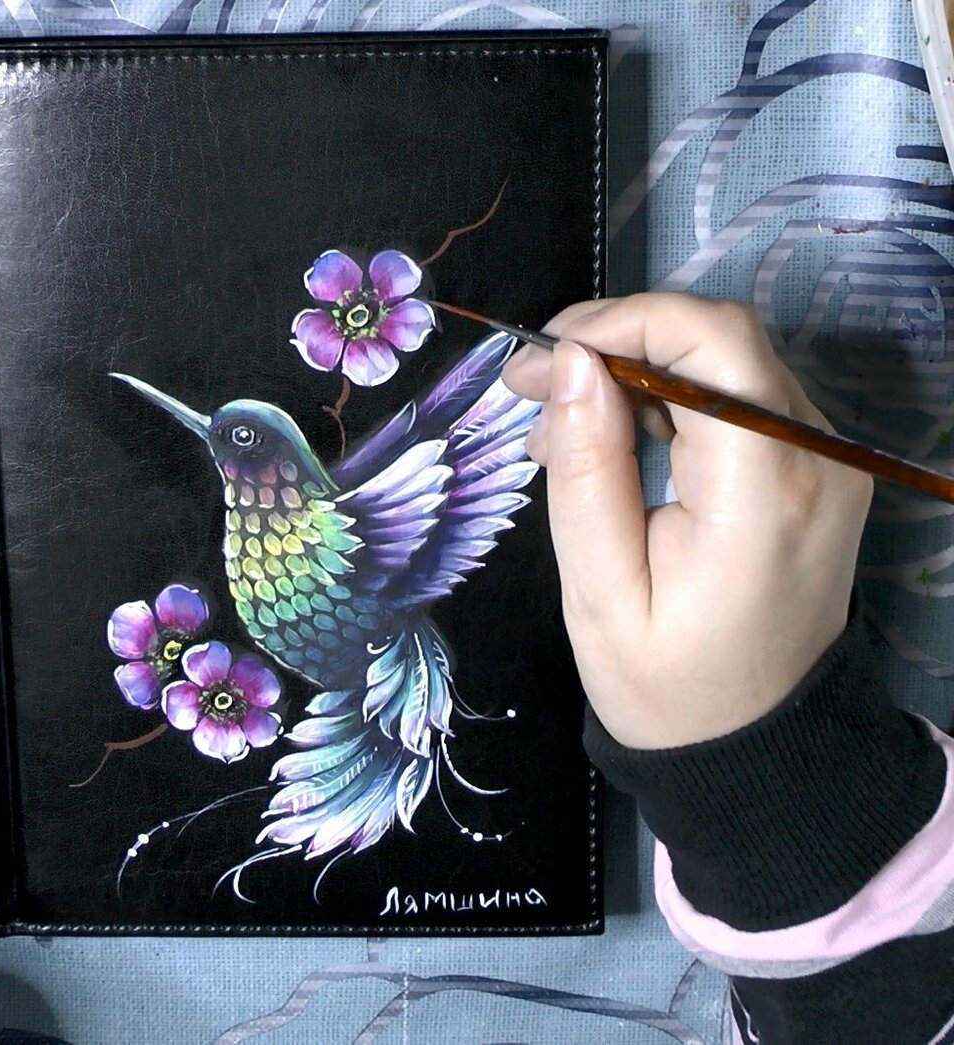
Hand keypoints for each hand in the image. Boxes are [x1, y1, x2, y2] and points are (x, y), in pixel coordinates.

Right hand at [502, 293, 872, 749]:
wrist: (755, 744)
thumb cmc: (665, 682)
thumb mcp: (600, 590)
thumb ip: (588, 470)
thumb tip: (572, 362)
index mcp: (764, 492)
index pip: (713, 343)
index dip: (622, 323)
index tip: (542, 359)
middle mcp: (817, 458)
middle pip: (721, 339)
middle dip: (617, 341)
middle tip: (533, 388)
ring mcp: (827, 461)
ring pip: (727, 361)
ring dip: (636, 372)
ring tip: (560, 432)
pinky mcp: (817, 469)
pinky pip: (739, 398)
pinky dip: (669, 401)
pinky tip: (614, 441)